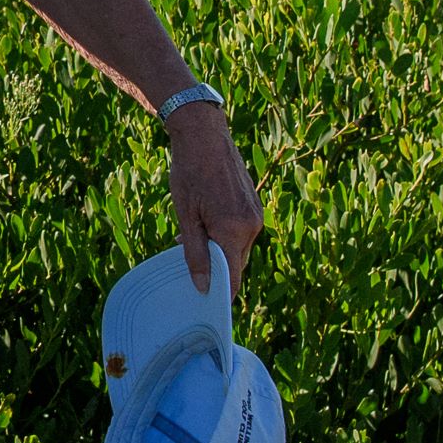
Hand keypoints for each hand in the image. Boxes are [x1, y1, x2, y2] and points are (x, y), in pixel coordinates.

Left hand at [166, 106, 263, 294]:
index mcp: (234, 230)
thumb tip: (203, 286)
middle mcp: (252, 225)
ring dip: (219, 249)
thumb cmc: (189, 173)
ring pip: (238, 247)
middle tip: (189, 268)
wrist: (204, 136)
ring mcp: (257, 214)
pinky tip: (204, 223)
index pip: (234, 277)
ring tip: (191, 237)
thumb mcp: (186, 216)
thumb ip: (195, 254)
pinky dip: (225, 235)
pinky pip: (242, 231)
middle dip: (217, 269)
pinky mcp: (255, 206)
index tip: (208, 306)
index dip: (222, 293)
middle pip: (236, 263)